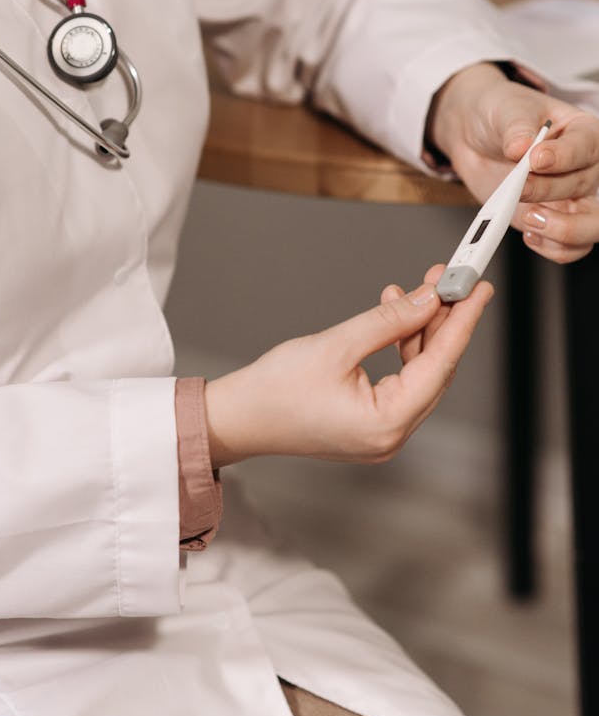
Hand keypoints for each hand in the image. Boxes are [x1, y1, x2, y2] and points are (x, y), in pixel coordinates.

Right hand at [204, 267, 492, 468]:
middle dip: (442, 321)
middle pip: (434, 370)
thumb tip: (429, 300)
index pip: (439, 365)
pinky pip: (400, 382)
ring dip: (420, 331)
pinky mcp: (370, 424)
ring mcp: (381, 433)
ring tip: (418, 290)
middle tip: (450, 280)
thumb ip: (388, 321)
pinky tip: (397, 316)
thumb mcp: (335, 345)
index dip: (462, 322)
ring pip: (419, 374)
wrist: (237, 418)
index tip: (478, 289)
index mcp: (386, 424)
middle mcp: (391, 435)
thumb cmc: (274, 390)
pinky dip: (401, 348)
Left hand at [428, 62, 598, 261]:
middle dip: (547, 190)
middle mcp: (584, 167)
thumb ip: (517, 129)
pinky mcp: (551, 221)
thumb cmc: (499, 115)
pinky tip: (529, 232)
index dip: (563, 157)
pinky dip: (550, 246)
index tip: (535, 160)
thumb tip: (521, 149)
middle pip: (585, 187)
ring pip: (591, 226)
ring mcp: (570, 198)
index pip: (586, 148)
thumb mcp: (507, 110)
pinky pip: (567, 247)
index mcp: (582, 132)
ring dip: (561, 229)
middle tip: (518, 187)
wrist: (474, 136)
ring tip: (529, 218)